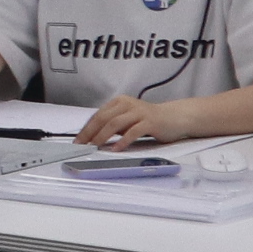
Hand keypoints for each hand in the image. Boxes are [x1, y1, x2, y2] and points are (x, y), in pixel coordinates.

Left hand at [74, 93, 192, 149]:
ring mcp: (139, 112)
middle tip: (82, 145)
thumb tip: (93, 137)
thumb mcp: (127, 120)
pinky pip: (133, 131)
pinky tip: (116, 149)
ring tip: (95, 146)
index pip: (98, 115)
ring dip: (102, 136)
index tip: (78, 141)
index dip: (86, 128)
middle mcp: (127, 104)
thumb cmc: (148, 120)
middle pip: (103, 118)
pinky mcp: (150, 122)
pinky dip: (122, 141)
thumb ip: (112, 125)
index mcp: (119, 102)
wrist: (174, 117)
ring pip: (115, 123)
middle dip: (90, 133)